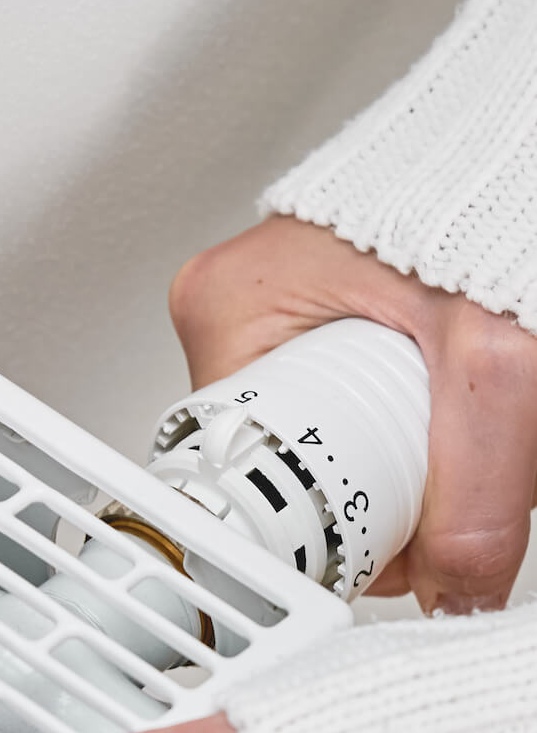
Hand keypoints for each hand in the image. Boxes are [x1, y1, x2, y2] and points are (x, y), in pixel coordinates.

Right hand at [169, 215, 536, 612]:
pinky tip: (443, 417)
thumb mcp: (492, 357)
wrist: (529, 138)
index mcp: (226, 308)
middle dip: (372, 502)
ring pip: (324, 447)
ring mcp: (275, 318)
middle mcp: (234, 313)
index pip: (242, 472)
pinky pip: (345, 412)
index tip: (369, 548)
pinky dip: (403, 435)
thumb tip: (454, 593)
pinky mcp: (317, 323)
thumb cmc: (491, 191)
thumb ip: (479, 490)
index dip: (315, 529)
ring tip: (450, 432)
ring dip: (394, 472)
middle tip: (437, 482)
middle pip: (290, 466)